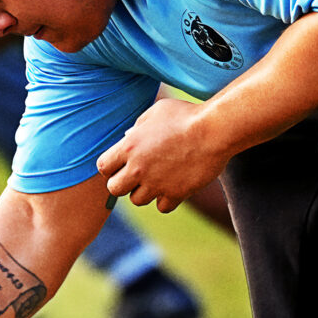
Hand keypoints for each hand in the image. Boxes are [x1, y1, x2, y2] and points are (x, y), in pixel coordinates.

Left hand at [97, 96, 226, 213]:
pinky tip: (174, 186)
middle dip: (124, 183)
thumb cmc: (186, 115)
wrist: (214, 130)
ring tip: (159, 178)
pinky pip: (162, 207)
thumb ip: (138, 126)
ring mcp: (157, 184)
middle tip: (138, 175)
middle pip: (115, 189)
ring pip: (137, 200)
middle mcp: (138, 168)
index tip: (123, 162)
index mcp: (129, 146)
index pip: (103, 167)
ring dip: (145, 192)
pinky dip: (167, 200)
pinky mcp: (176, 194)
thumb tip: (128, 136)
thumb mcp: (156, 111)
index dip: (111, 166)